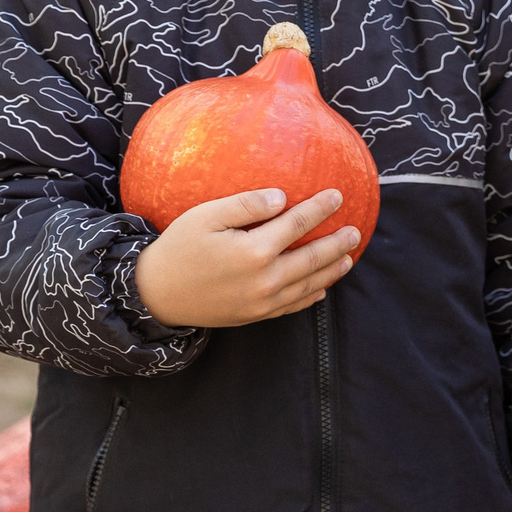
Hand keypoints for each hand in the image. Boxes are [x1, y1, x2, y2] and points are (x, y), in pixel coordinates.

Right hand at [133, 188, 359, 328]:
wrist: (155, 294)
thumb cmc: (178, 248)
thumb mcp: (206, 216)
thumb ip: (246, 204)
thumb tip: (282, 197)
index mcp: (254, 251)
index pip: (298, 224)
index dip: (320, 209)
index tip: (338, 195)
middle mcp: (264, 280)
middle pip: (312, 258)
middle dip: (337, 243)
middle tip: (356, 231)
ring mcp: (262, 302)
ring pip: (308, 284)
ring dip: (331, 270)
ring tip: (349, 257)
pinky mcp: (255, 315)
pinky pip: (292, 306)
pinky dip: (311, 295)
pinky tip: (322, 287)